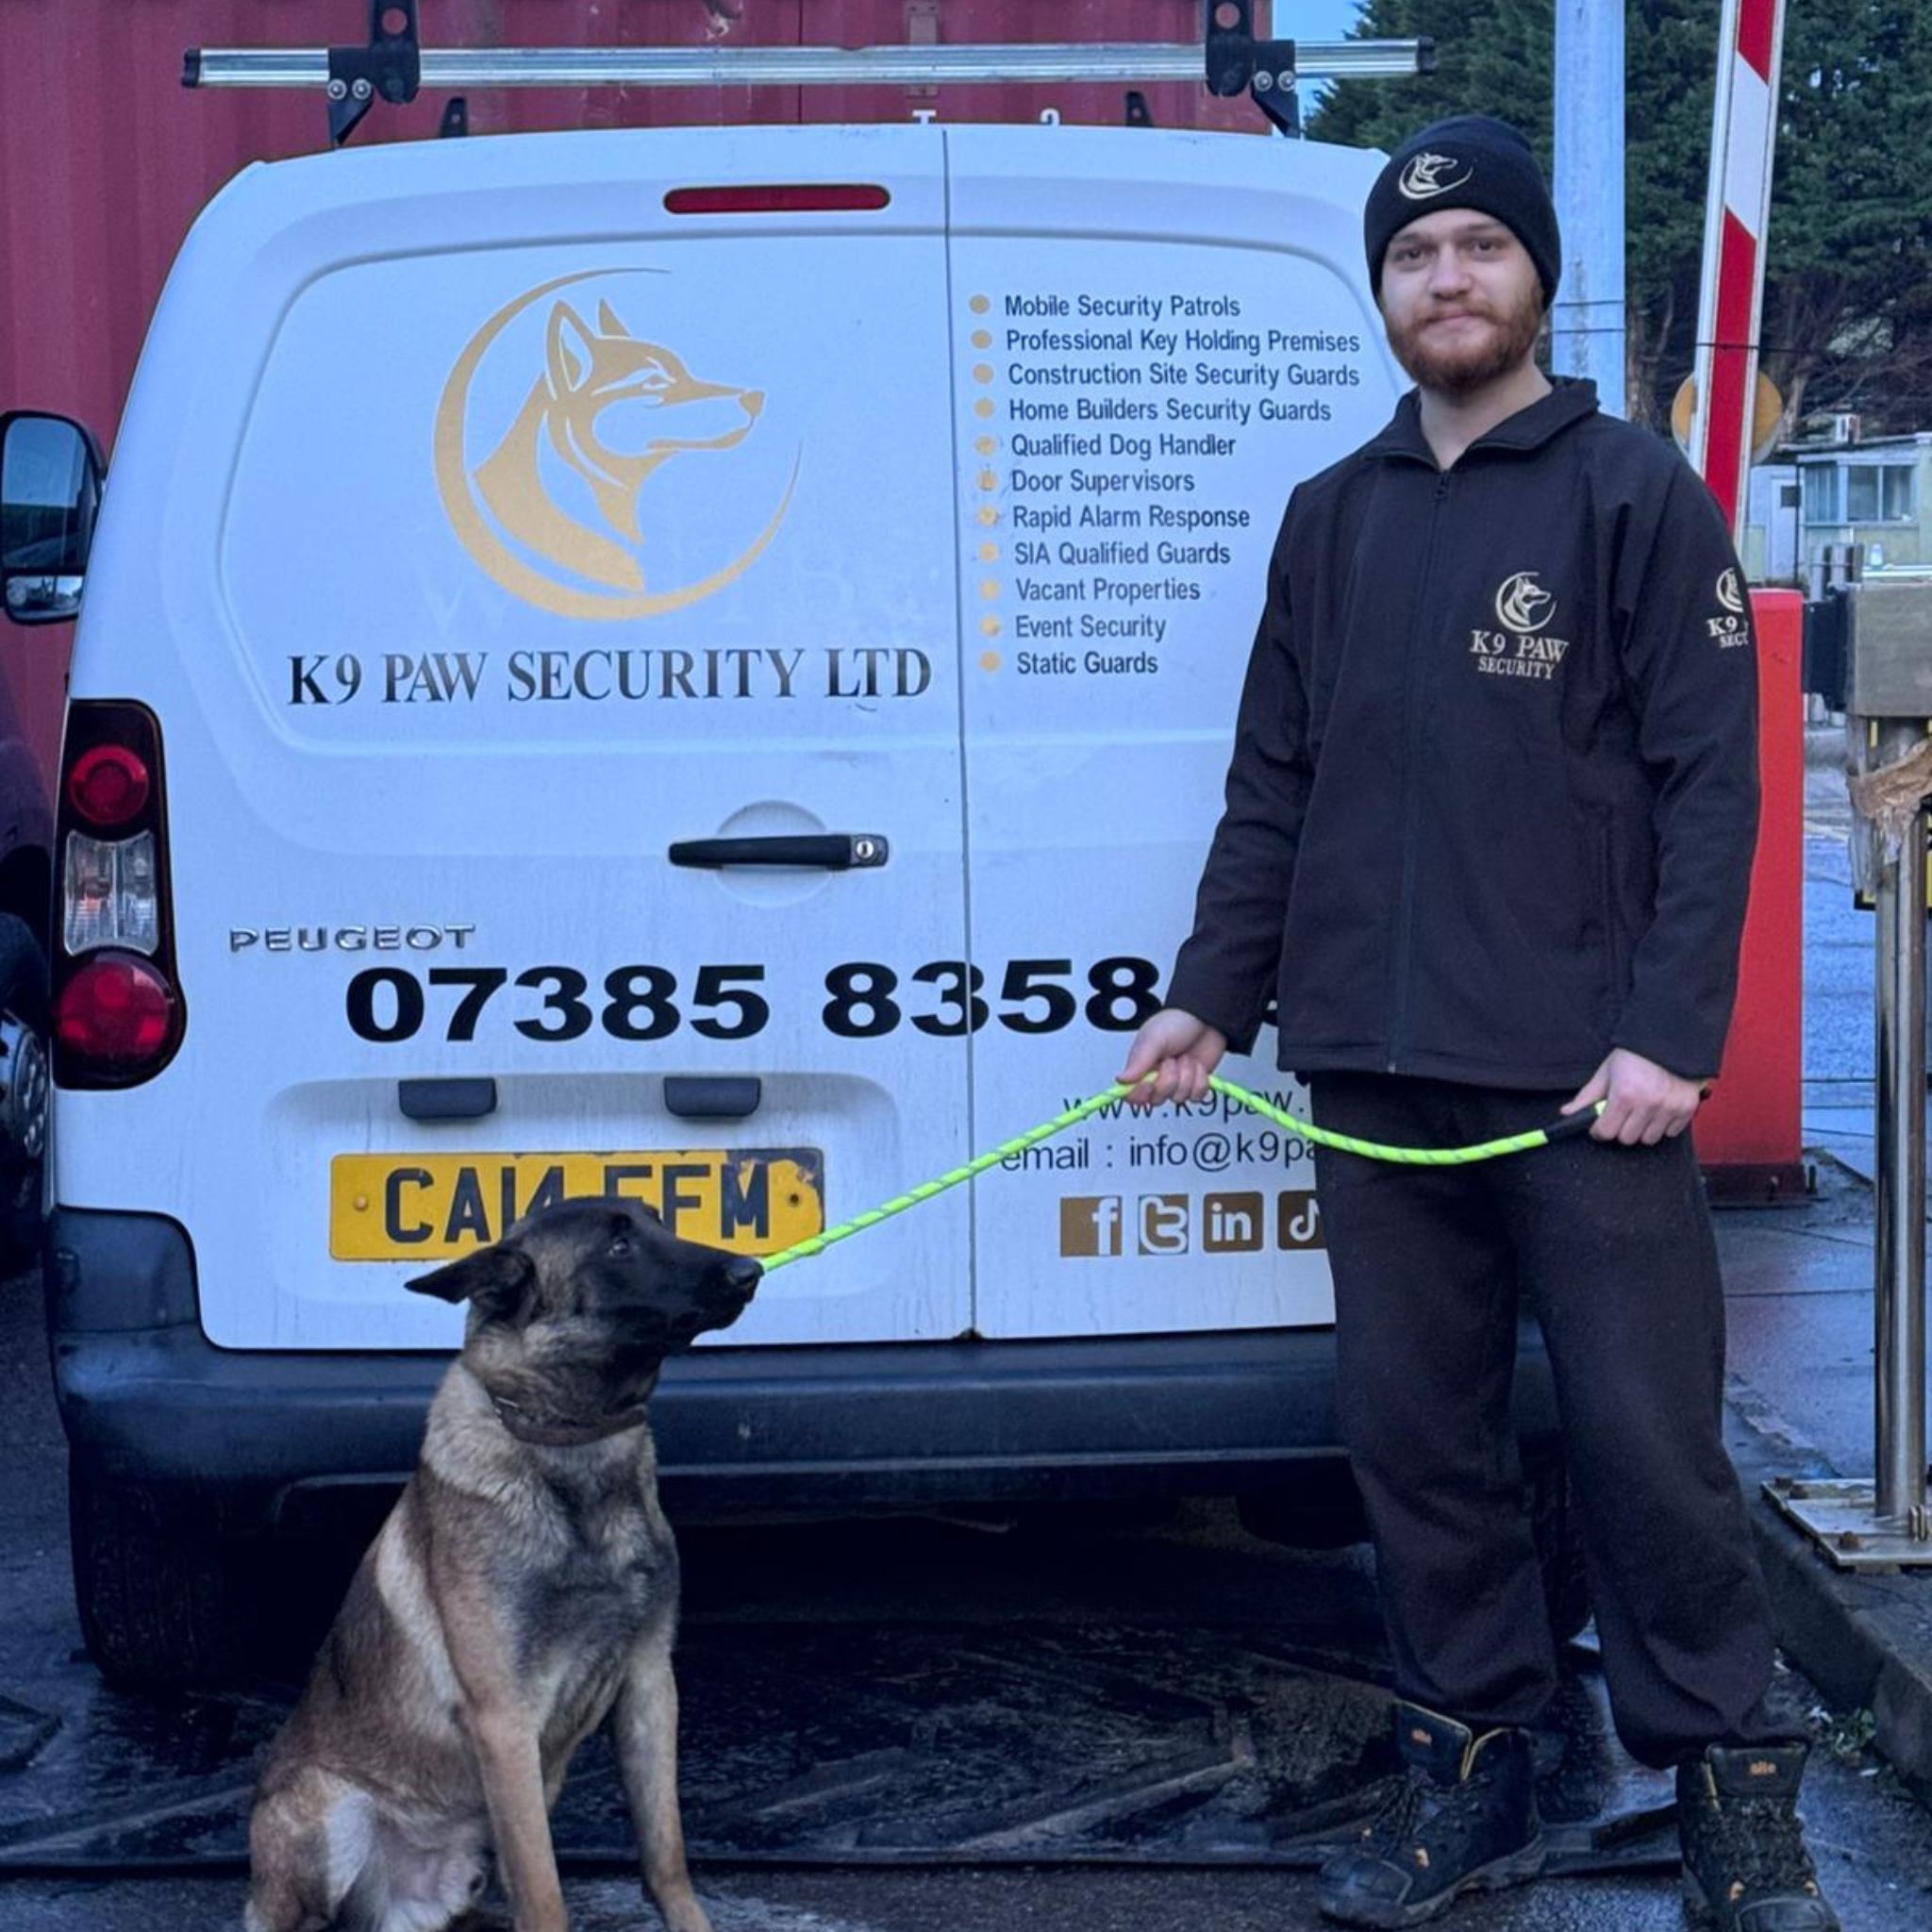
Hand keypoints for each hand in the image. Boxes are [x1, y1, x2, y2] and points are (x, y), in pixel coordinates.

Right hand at [1117, 1008, 1227, 1110]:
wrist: (1206, 1019)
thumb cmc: (1176, 1022)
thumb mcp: (1153, 1039)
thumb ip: (1138, 1062)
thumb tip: (1121, 1079)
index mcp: (1141, 1067)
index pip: (1132, 1094)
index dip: (1140, 1094)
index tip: (1150, 1084)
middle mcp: (1157, 1077)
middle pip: (1157, 1098)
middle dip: (1169, 1079)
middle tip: (1171, 1059)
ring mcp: (1177, 1082)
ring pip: (1179, 1098)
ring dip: (1187, 1076)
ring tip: (1186, 1057)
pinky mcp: (1194, 1084)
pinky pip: (1196, 1096)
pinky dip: (1200, 1080)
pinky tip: (1197, 1066)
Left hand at [1562, 1048, 1704, 1145]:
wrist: (1671, 1040)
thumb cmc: (1636, 1055)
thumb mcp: (1607, 1072)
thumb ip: (1587, 1096)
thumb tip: (1567, 1113)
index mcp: (1624, 1094)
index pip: (1606, 1132)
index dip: (1599, 1130)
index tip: (1600, 1125)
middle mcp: (1648, 1104)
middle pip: (1627, 1139)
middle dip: (1620, 1130)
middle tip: (1622, 1116)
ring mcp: (1669, 1108)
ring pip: (1649, 1139)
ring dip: (1642, 1130)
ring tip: (1641, 1113)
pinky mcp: (1687, 1109)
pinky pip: (1670, 1133)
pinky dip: (1663, 1126)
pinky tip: (1658, 1111)